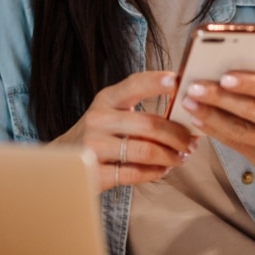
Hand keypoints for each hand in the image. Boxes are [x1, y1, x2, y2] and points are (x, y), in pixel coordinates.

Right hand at [50, 71, 192, 191]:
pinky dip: (155, 172)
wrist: (63, 161)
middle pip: (149, 124)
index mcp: (105, 99)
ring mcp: (93, 147)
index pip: (134, 84)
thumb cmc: (99, 134)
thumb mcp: (111, 112)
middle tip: (191, 142)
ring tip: (180, 157)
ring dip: (170, 156)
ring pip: (145, 151)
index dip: (157, 82)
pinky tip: (162, 169)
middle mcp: (97, 119)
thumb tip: (183, 108)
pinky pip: (135, 173)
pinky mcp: (95, 172)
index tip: (178, 82)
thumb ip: (138, 107)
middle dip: (177, 135)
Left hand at [179, 70, 254, 239]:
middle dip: (219, 99)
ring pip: (240, 131)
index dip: (249, 83)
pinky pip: (236, 145)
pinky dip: (215, 132)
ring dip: (210, 117)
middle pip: (251, 111)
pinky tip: (198, 121)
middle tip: (194, 87)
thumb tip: (240, 66)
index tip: (224, 76)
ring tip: (189, 103)